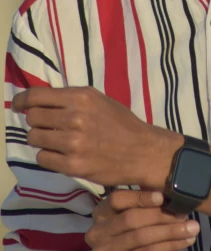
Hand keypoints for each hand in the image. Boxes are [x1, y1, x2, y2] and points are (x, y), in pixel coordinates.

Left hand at [12, 86, 178, 186]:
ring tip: (55, 140)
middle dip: (36, 121)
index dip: (22, 100)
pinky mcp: (73, 165)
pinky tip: (61, 153)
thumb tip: (41, 101)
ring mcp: (73, 143)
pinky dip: (48, 156)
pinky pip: (43, 158)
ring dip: (41, 139)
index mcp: (81, 97)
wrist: (141, 151)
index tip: (18, 105)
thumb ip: (72, 99)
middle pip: (33, 118)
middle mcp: (75, 118)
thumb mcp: (99, 100)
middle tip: (45, 125)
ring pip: (34, 138)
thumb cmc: (121, 123)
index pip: (37, 96)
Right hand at [85, 189, 199, 250]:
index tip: (162, 197)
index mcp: (101, 212)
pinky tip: (184, 242)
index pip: (117, 199)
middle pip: (131, 220)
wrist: (118, 250)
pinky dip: (168, 247)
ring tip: (192, 230)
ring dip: (170, 234)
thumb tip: (168, 189)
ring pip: (141, 240)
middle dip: (161, 217)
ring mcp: (107, 250)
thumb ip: (141, 201)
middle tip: (185, 214)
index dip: (140, 198)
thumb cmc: (126, 225)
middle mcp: (99, 232)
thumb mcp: (126, 211)